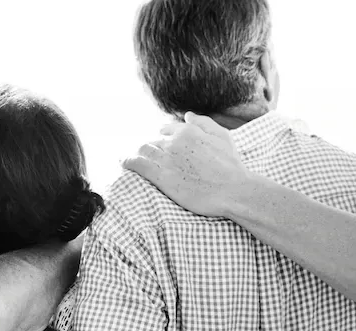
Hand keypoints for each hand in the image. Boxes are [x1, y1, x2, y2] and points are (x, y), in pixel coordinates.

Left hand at [122, 113, 252, 217]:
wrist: (233, 190)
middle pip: (154, 141)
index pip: (166, 130)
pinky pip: (137, 164)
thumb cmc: (231, 166)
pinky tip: (123, 163)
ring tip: (132, 160)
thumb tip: (186, 115)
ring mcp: (166, 159)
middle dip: (150, 148)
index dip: (162, 137)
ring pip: (143, 150)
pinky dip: (128, 161)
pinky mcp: (161, 177)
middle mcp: (175, 142)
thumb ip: (204, 123)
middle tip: (147, 157)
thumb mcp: (223, 137)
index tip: (159, 145)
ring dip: (138, 153)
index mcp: (188, 131)